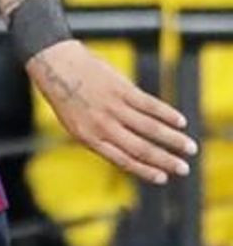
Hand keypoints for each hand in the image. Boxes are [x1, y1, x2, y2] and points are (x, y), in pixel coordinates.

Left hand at [31, 39, 197, 185]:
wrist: (56, 67)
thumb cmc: (67, 97)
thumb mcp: (75, 125)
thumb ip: (99, 137)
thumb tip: (125, 150)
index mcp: (89, 138)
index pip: (122, 160)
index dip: (145, 171)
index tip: (163, 178)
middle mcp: (102, 126)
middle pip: (140, 148)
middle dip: (165, 160)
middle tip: (184, 170)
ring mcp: (113, 108)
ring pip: (150, 128)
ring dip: (173, 139)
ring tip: (189, 148)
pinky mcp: (122, 90)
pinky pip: (150, 105)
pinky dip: (167, 114)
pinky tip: (181, 122)